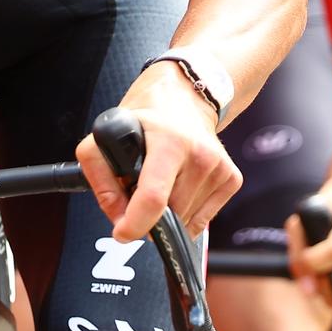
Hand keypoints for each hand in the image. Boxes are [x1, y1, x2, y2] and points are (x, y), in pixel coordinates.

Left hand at [75, 63, 241, 241]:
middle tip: (135, 189)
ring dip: (166, 214)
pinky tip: (177, 186)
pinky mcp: (231, 179)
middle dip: (146, 215)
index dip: (134, 224)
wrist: (185, 98)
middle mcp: (200, 155)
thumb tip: (119, 219)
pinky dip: (184, 213)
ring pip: (185, 221)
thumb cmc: (144, 120)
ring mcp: (220, 168)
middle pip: (168, 214)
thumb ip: (100, 181)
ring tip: (158, 182)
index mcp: (169, 142)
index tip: (121, 232)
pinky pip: (201, 220)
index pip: (153, 197)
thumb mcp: (105, 138)